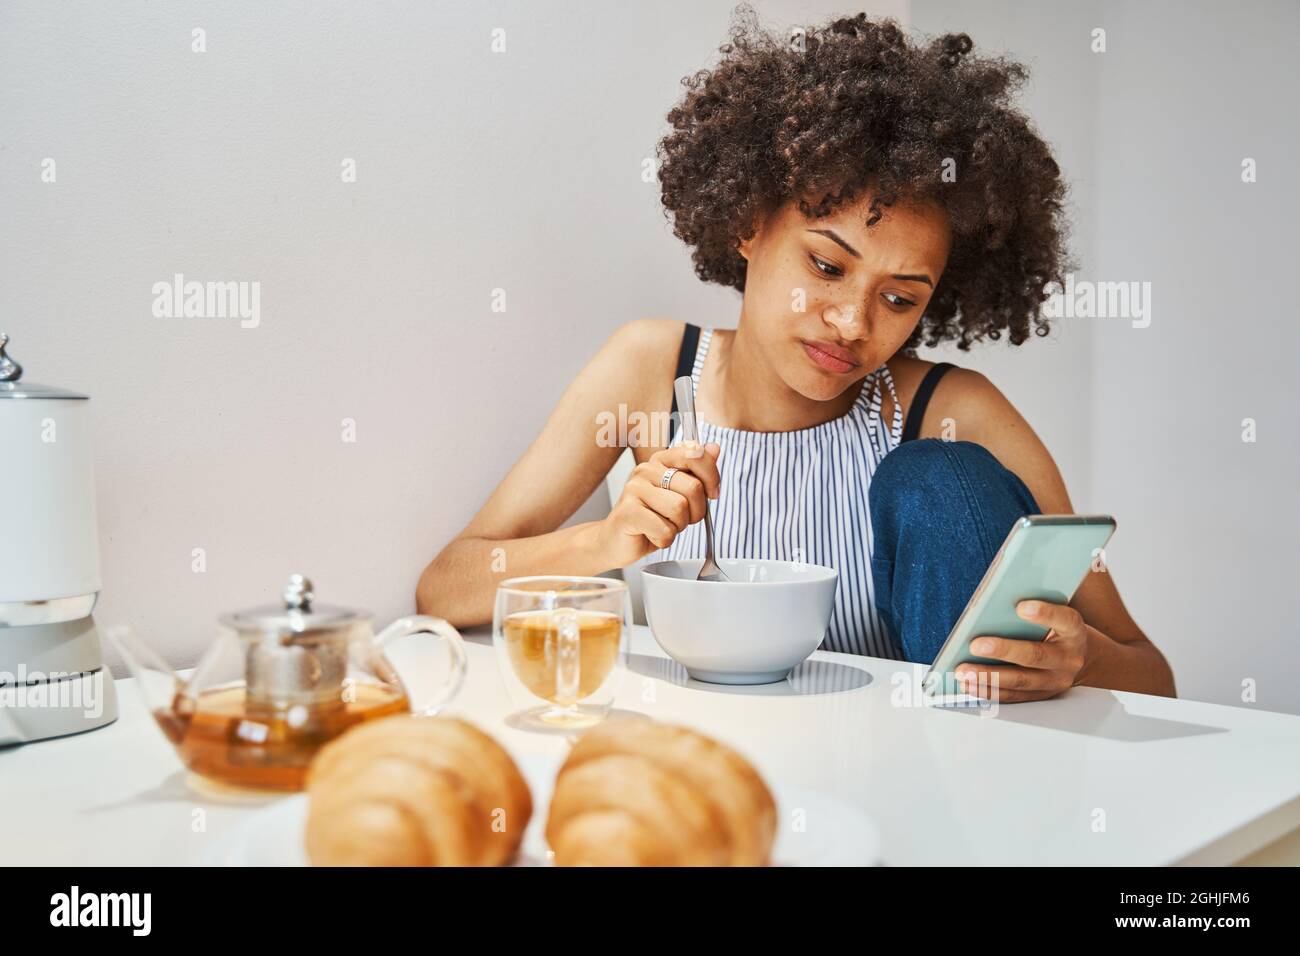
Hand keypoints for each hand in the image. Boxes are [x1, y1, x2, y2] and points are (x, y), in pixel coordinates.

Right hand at [595, 441, 720, 567]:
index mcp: (660, 461)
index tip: (711, 494)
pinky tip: (653, 535)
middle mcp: (645, 470)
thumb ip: (697, 471)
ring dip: (678, 526)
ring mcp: (634, 489)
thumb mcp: (680, 494)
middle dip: (696, 511)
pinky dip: (665, 539)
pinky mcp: (628, 512)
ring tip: (664, 525)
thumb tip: (714, 448)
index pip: (695, 455)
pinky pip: (665, 529)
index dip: (711, 477)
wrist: (617, 539)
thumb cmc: (650, 517)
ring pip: (680, 508)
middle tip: (680, 518)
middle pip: (693, 487)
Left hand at [954, 600, 1091, 701]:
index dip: (1045, 613)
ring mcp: (1055, 681)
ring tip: (963, 671)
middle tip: (975, 645)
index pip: (1065, 620)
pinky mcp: (1041, 695)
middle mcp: (1068, 659)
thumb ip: (1033, 608)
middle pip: (1036, 655)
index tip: (1021, 607)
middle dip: (1003, 651)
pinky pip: (1013, 696)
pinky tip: (968, 685)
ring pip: (1021, 681)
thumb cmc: (1056, 627)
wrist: (1078, 656)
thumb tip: (993, 603)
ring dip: (988, 677)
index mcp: (1074, 632)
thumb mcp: (1054, 613)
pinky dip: (988, 691)